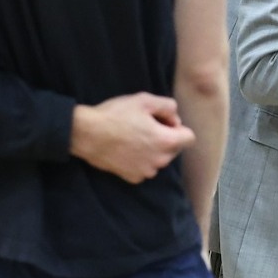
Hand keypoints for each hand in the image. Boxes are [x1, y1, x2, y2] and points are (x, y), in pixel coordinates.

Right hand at [70, 92, 195, 182]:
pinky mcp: (132, 177)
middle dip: (166, 138)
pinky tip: (126, 148)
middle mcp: (159, 161)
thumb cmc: (116, 115)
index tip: (163, 121)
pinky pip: (145, 168)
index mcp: (166, 142)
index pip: (190, 138)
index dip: (178, 127)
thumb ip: (168, 106)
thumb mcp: (145, 100)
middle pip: (175, 149)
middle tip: (146, 126)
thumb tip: (175, 118)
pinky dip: (141, 160)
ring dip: (153, 150)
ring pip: (160, 159)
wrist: (87, 134)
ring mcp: (146, 172)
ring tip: (134, 137)